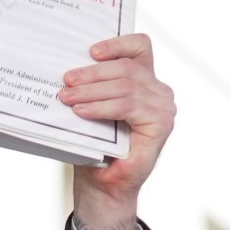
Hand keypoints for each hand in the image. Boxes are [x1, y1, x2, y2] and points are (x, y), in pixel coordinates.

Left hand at [63, 34, 174, 229]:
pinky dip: (102, 107)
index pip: (139, 47)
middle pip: (127, 67)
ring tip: (67, 97)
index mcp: (147, 81)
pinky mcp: (161, 125)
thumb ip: (94, 84)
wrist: (103, 186)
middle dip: (92, 73)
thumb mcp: (94, 106)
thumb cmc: (97, 146)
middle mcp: (160, 92)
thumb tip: (71, 64)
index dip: (116, 43)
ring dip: (92, 91)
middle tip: (66, 81)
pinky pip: (128, 105)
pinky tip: (82, 111)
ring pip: (125, 85)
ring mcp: (164, 109)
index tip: (89, 51)